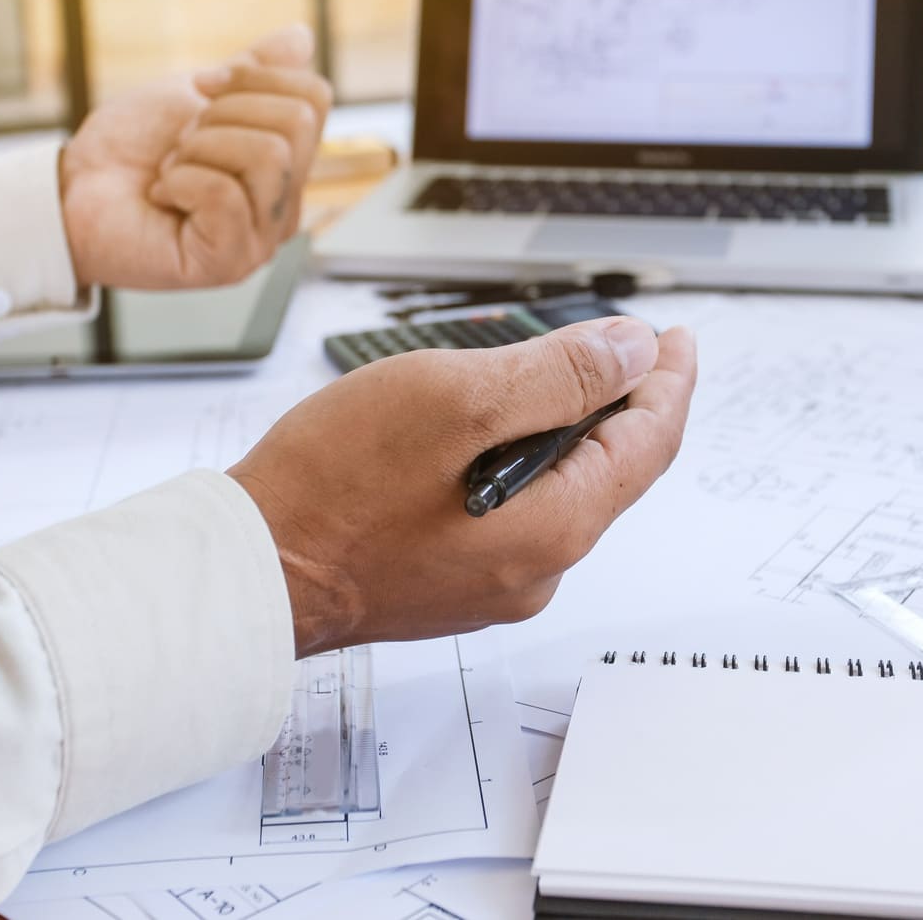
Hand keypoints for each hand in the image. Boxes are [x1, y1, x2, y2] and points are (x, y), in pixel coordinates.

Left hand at [59, 25, 332, 289]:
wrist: (71, 187)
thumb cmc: (131, 148)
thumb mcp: (197, 95)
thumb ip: (254, 71)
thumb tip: (302, 36)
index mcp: (285, 165)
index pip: (314, 98)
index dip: (254, 76)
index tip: (201, 87)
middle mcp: (283, 205)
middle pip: (295, 125)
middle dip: (222, 116)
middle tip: (182, 141)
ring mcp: (260, 240)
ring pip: (268, 157)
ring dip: (198, 149)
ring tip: (171, 169)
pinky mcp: (227, 262)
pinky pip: (225, 195)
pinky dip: (181, 181)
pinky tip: (163, 196)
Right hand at [230, 319, 698, 654]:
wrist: (247, 571)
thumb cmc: (336, 488)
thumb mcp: (458, 400)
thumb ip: (558, 375)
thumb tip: (632, 353)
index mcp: (554, 528)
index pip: (648, 445)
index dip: (668, 381)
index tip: (675, 339)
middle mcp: (535, 570)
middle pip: (608, 470)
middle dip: (617, 401)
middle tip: (615, 343)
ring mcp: (491, 583)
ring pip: (557, 490)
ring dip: (560, 428)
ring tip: (538, 372)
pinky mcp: (449, 583)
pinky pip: (511, 512)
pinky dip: (517, 461)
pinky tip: (480, 430)